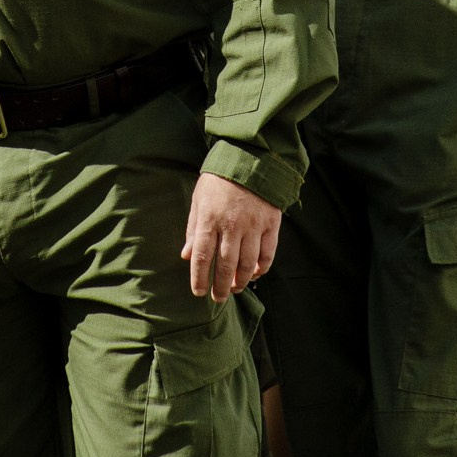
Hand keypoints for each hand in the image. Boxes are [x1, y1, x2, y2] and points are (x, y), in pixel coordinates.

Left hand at [181, 172, 282, 300]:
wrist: (250, 157)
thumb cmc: (218, 180)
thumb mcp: (198, 199)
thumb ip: (193, 229)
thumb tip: (185, 255)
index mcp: (209, 218)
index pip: (202, 257)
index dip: (199, 278)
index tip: (198, 292)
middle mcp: (231, 225)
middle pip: (225, 265)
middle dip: (220, 286)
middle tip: (218, 298)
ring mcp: (253, 225)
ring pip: (247, 263)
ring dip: (241, 281)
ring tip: (235, 288)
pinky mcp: (270, 223)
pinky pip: (268, 253)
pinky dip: (262, 267)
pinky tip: (256, 274)